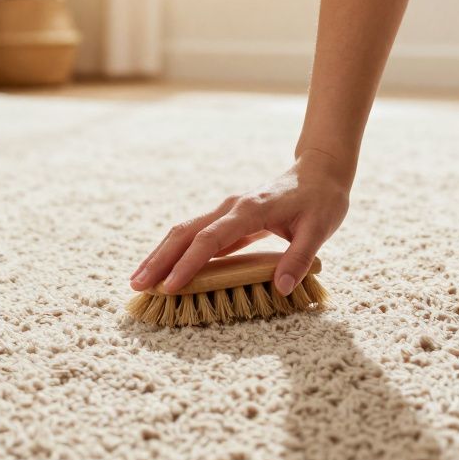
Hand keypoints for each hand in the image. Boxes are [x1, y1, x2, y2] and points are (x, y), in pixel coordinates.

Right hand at [129, 150, 350, 295]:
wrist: (320, 171)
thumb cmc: (322, 200)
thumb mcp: (319, 229)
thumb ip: (300, 258)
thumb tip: (281, 288)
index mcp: (250, 210)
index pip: (211, 240)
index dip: (189, 264)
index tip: (171, 287)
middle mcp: (231, 208)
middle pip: (185, 233)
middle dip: (159, 260)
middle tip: (137, 286)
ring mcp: (226, 213)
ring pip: (184, 233)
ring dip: (160, 256)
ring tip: (139, 281)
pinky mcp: (227, 220)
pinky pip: (196, 237)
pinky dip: (176, 253)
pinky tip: (165, 271)